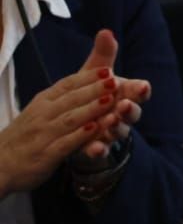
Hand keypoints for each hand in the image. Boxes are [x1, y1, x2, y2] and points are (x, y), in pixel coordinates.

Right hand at [0, 29, 147, 197]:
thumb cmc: (25, 136)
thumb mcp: (41, 111)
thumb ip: (63, 97)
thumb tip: (85, 80)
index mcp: (43, 101)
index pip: (67, 85)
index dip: (88, 77)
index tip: (108, 69)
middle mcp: (42, 114)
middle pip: (71, 99)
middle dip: (94, 89)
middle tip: (115, 81)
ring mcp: (43, 134)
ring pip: (70, 119)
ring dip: (91, 109)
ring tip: (111, 101)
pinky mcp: (46, 154)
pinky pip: (65, 143)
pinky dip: (80, 136)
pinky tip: (95, 130)